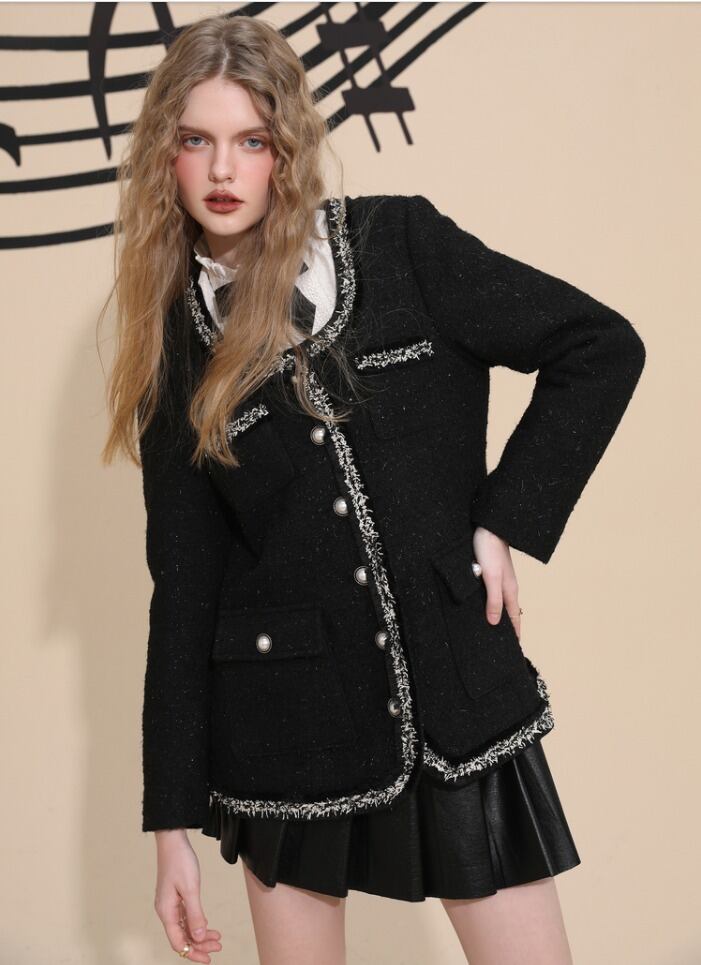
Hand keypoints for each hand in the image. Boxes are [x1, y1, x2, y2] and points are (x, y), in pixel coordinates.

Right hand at [153, 829, 222, 962]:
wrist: (173, 841)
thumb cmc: (180, 861)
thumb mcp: (191, 888)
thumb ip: (195, 914)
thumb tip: (198, 937)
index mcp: (166, 912)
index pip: (178, 942)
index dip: (192, 953)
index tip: (208, 958)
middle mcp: (166, 911)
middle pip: (182, 937)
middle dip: (199, 945)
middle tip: (218, 947)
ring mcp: (170, 905)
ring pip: (185, 927)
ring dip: (200, 934)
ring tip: (217, 938)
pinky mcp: (175, 898)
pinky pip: (185, 917)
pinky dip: (197, 923)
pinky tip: (207, 926)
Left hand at [472, 526, 520, 638]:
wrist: (488, 527)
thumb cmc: (489, 550)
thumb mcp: (491, 577)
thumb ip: (494, 600)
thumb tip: (495, 622)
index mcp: (510, 590)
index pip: (514, 618)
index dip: (515, 633)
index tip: (514, 649)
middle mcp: (507, 586)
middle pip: (509, 611)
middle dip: (508, 627)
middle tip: (502, 643)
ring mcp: (500, 579)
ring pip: (501, 602)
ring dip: (499, 615)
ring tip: (493, 629)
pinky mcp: (491, 572)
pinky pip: (493, 594)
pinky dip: (491, 604)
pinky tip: (483, 606)